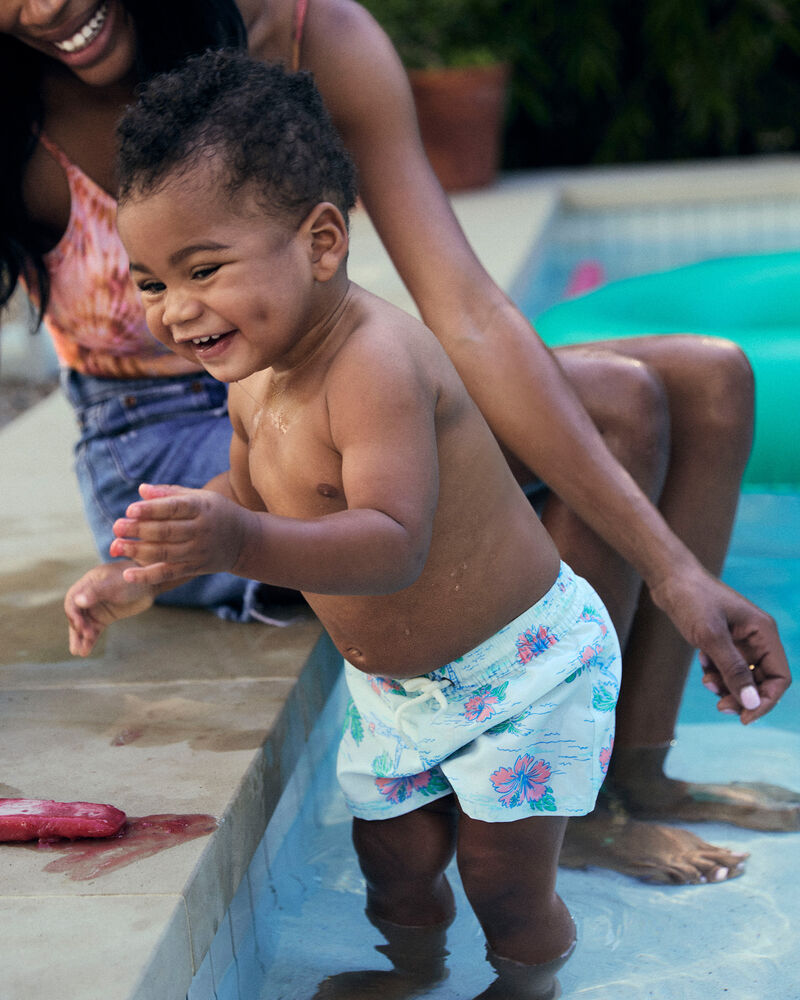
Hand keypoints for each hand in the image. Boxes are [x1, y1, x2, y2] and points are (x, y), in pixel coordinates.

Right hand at [65, 561, 154, 656]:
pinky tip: (86, 651)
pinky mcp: (105, 618)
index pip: (72, 602)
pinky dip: (90, 640)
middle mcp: (88, 597)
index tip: (80, 626)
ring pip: (83, 625)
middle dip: (77, 630)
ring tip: (78, 652)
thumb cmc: (131, 578)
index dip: (74, 615)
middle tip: (81, 643)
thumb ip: (95, 592)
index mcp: (86, 585)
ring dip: (80, 638)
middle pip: (76, 616)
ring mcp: (96, 608)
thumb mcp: (113, 584)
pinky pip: (94, 630)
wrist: (150, 583)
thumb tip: (78, 601)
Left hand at [109, 483, 250, 586]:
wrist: (245, 540)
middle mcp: (201, 530)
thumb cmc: (217, 512)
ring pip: (164, 553)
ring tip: (116, 546)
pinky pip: (168, 573)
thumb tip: (141, 490)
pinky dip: (147, 576)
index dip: (151, 509)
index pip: (174, 508)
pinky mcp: (195, 568)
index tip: (130, 510)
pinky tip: (128, 574)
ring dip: (137, 551)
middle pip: (166, 531)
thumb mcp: (200, 497)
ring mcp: (198, 551)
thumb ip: (170, 494)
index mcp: (202, 507)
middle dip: (139, 530)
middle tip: (116, 527)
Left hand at [649, 564, 790, 723]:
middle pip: (761, 680)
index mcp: (763, 632)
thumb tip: (751, 703)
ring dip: (726, 685)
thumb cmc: (692, 600)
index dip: (765, 700)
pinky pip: (727, 667)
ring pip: (742, 676)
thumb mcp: (712, 638)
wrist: (669, 579)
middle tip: (720, 707)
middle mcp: (756, 637)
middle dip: (742, 696)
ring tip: (706, 682)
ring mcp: (739, 639)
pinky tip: (702, 663)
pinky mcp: (723, 640)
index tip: (744, 717)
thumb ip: (733, 671)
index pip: (779, 677)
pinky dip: (716, 672)